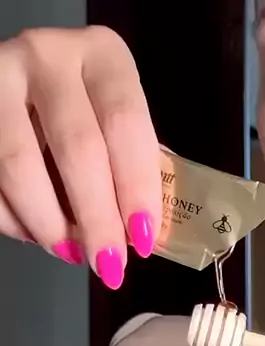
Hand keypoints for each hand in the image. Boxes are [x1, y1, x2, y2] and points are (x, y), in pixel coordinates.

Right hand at [0, 27, 160, 287]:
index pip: (126, 125)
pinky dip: (13, 220)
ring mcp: (0, 78)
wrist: (20, 90)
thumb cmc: (85, 116)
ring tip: (70, 251)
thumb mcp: (115, 126)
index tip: (143, 240)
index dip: (136, 189)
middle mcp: (48, 56)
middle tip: (108, 263)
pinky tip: (34, 234)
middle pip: (78, 148)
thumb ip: (130, 169)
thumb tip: (140, 236)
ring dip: (49, 223)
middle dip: (97, 219)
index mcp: (102, 56)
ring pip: (20, 165)